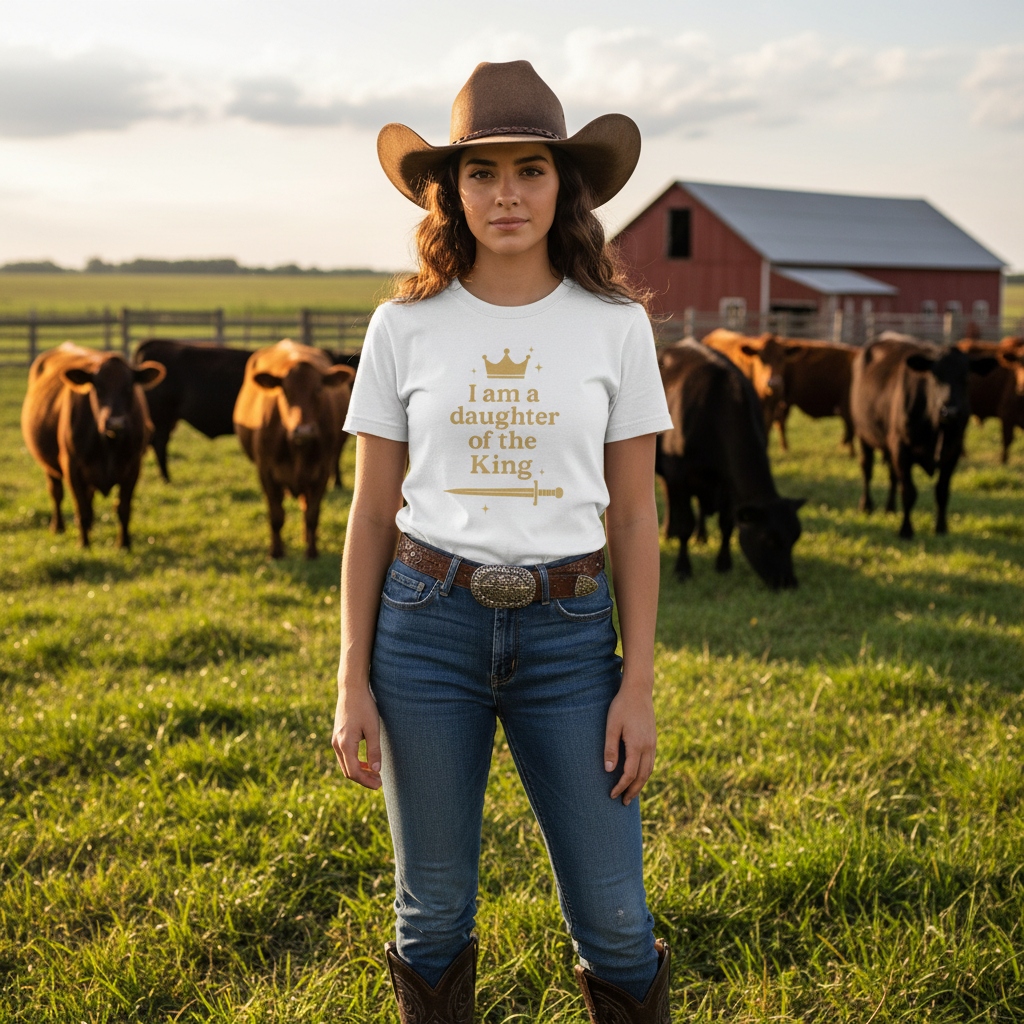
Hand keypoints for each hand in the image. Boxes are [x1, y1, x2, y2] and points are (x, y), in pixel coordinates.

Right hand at [332, 683, 382, 789]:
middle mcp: (337, 744)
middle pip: (348, 771)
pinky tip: (367, 763)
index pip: (354, 772)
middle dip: (363, 779)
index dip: (366, 781)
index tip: (379, 784)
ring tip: (375, 774)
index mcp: (345, 744)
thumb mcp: (373, 728)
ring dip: (359, 772)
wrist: (351, 689)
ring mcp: (335, 741)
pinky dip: (355, 763)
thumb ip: (374, 750)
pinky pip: (344, 756)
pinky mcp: (337, 737)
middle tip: (379, 782)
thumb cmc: (364, 707)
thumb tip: (376, 770)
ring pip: (345, 765)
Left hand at [604, 683, 656, 804]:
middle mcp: (648, 747)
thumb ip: (610, 748)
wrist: (639, 690)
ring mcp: (653, 743)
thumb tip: (608, 770)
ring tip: (631, 793)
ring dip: (641, 784)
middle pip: (642, 776)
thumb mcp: (611, 726)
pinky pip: (651, 762)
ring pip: (649, 770)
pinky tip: (639, 775)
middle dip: (633, 790)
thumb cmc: (622, 707)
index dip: (621, 786)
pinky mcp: (654, 739)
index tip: (612, 794)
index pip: (629, 774)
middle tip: (623, 802)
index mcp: (637, 745)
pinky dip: (645, 773)